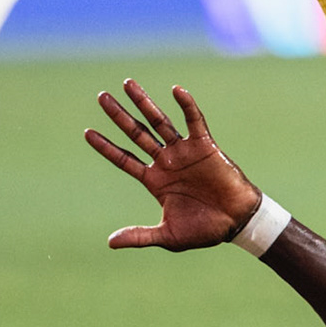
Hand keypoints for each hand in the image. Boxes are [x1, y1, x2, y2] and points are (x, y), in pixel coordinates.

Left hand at [84, 79, 262, 250]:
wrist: (237, 222)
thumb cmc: (205, 230)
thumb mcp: (168, 235)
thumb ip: (140, 236)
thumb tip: (111, 242)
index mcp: (155, 181)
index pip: (124, 159)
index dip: (106, 147)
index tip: (87, 133)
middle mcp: (166, 162)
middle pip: (137, 134)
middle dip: (119, 116)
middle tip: (101, 97)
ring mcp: (184, 152)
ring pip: (159, 122)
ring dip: (144, 103)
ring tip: (127, 84)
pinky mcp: (205, 146)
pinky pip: (194, 122)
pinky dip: (186, 106)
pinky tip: (176, 91)